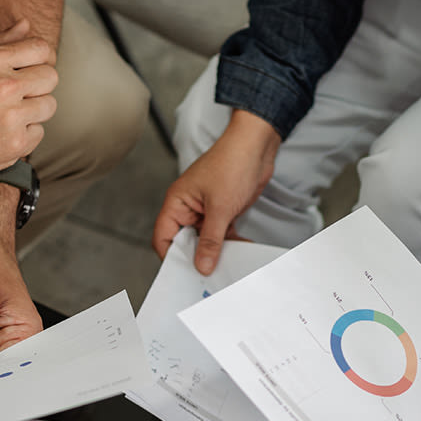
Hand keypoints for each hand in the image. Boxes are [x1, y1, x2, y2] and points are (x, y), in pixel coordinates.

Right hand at [0, 19, 57, 190]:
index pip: (41, 49)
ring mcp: (11, 116)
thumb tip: (25, 25)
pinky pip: (38, 134)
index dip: (38, 61)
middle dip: (37, 87)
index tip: (29, 72)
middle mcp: (4, 85)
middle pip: (50, 77)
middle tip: (16, 98)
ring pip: (48, 106)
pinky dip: (24, 136)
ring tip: (6, 117)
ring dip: (32, 112)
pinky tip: (1, 135)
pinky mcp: (14, 144)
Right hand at [152, 110, 280, 274]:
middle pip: (184, 241)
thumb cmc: (232, 163)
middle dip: (196, 257)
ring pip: (205, 239)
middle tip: (208, 275)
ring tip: (226, 266)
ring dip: (216, 251)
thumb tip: (202, 265)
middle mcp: (188, 207)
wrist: (256, 145)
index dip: (170, 256)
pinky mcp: (223, 210)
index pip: (163, 236)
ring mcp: (206, 209)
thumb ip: (211, 240)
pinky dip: (230, 242)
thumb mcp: (220, 208)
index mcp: (177, 202)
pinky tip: (240, 251)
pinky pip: (221, 233)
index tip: (184, 273)